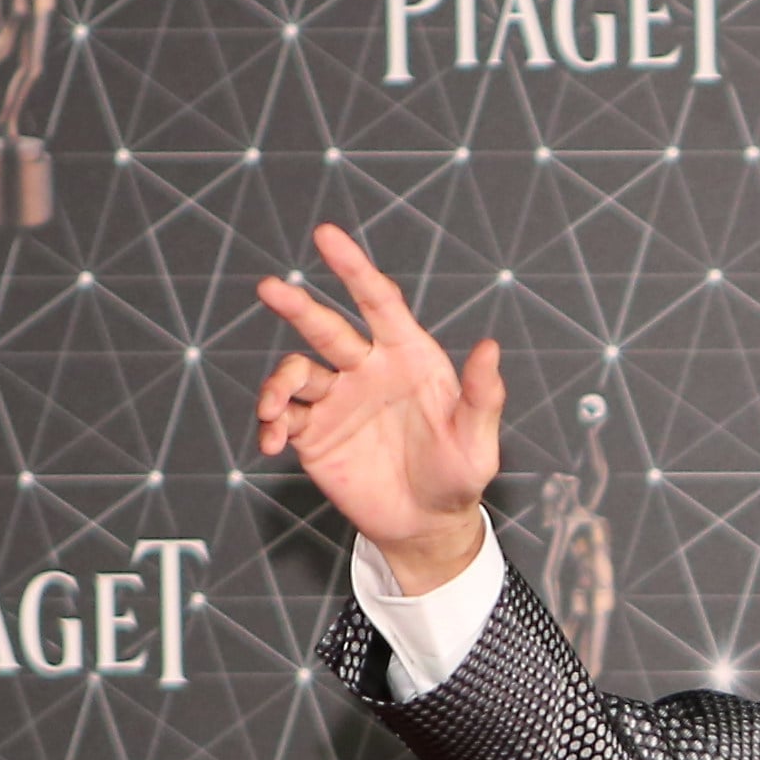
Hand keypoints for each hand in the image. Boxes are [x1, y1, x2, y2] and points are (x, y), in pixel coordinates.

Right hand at [254, 225, 501, 593]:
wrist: (427, 524)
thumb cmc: (459, 476)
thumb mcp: (478, 440)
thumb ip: (482, 395)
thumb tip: (491, 345)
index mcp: (408, 357)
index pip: (378, 303)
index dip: (354, 268)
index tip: (327, 235)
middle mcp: (367, 370)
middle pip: (326, 328)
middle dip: (297, 306)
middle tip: (268, 287)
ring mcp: (337, 400)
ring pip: (296, 373)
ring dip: (278, 384)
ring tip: (273, 408)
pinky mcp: (314, 434)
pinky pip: (281, 417)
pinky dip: (269, 425)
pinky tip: (272, 442)